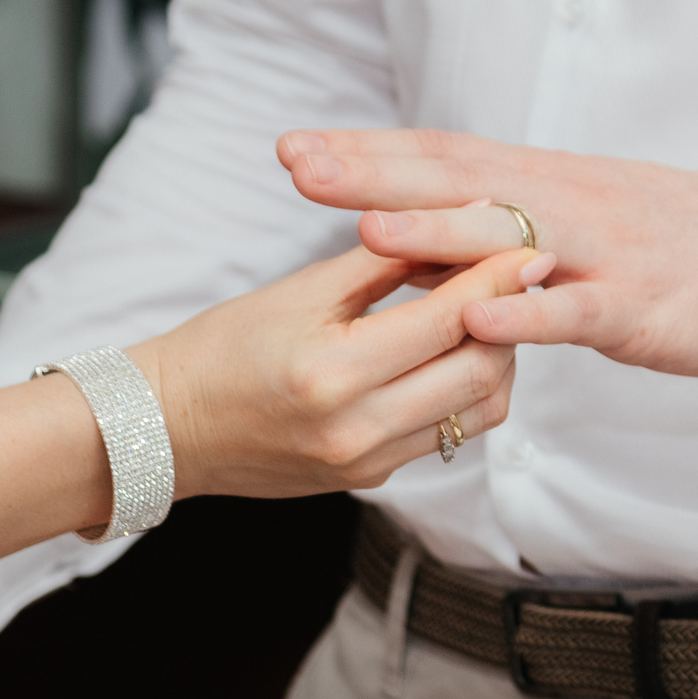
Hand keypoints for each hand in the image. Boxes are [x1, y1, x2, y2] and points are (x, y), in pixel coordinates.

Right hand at [125, 244, 547, 499]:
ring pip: (477, 410)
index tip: (528, 244)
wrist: (169, 426)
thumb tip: (456, 220)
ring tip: (482, 315)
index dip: (497, 278)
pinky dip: (463, 391)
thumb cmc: (224, 346)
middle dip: (508, 318)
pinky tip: (451, 353)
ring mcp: (368, 461)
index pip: (449, 319)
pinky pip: (446, 433)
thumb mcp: (301, 290)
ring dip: (495, 359)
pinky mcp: (371, 478)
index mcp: (334, 371)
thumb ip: (383, 258)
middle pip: (480, 370)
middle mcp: (358, 427)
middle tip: (513, 276)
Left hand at [275, 130, 697, 378]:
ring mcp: (607, 254)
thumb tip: (428, 233)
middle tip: (297, 165)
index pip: (445, 157)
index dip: (369, 152)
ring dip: (438, 231)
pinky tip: (479, 320)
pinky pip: (579, 311)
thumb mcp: (589, 222)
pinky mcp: (644, 307)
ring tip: (365, 225)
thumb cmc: (684, 240)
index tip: (294, 149)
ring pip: (513, 239)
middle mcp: (569, 206)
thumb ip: (511, 229)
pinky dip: (528, 314)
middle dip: (374, 173)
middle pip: (460, 181)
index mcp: (550, 185)